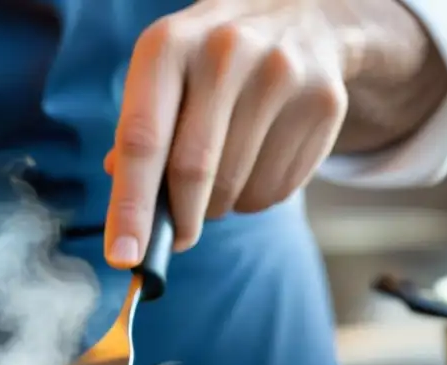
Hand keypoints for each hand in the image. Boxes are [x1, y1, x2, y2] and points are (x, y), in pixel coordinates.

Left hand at [104, 0, 430, 264]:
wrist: (299, 15)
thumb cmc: (208, 63)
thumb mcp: (163, 76)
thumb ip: (137, 137)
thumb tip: (126, 214)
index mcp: (169, 45)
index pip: (142, 140)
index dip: (130, 207)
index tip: (124, 258)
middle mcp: (225, 51)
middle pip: (193, 171)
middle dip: (179, 220)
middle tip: (175, 236)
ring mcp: (281, 74)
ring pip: (236, 188)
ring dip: (219, 207)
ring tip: (221, 175)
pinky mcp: (323, 102)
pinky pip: (275, 190)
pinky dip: (255, 198)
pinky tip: (257, 161)